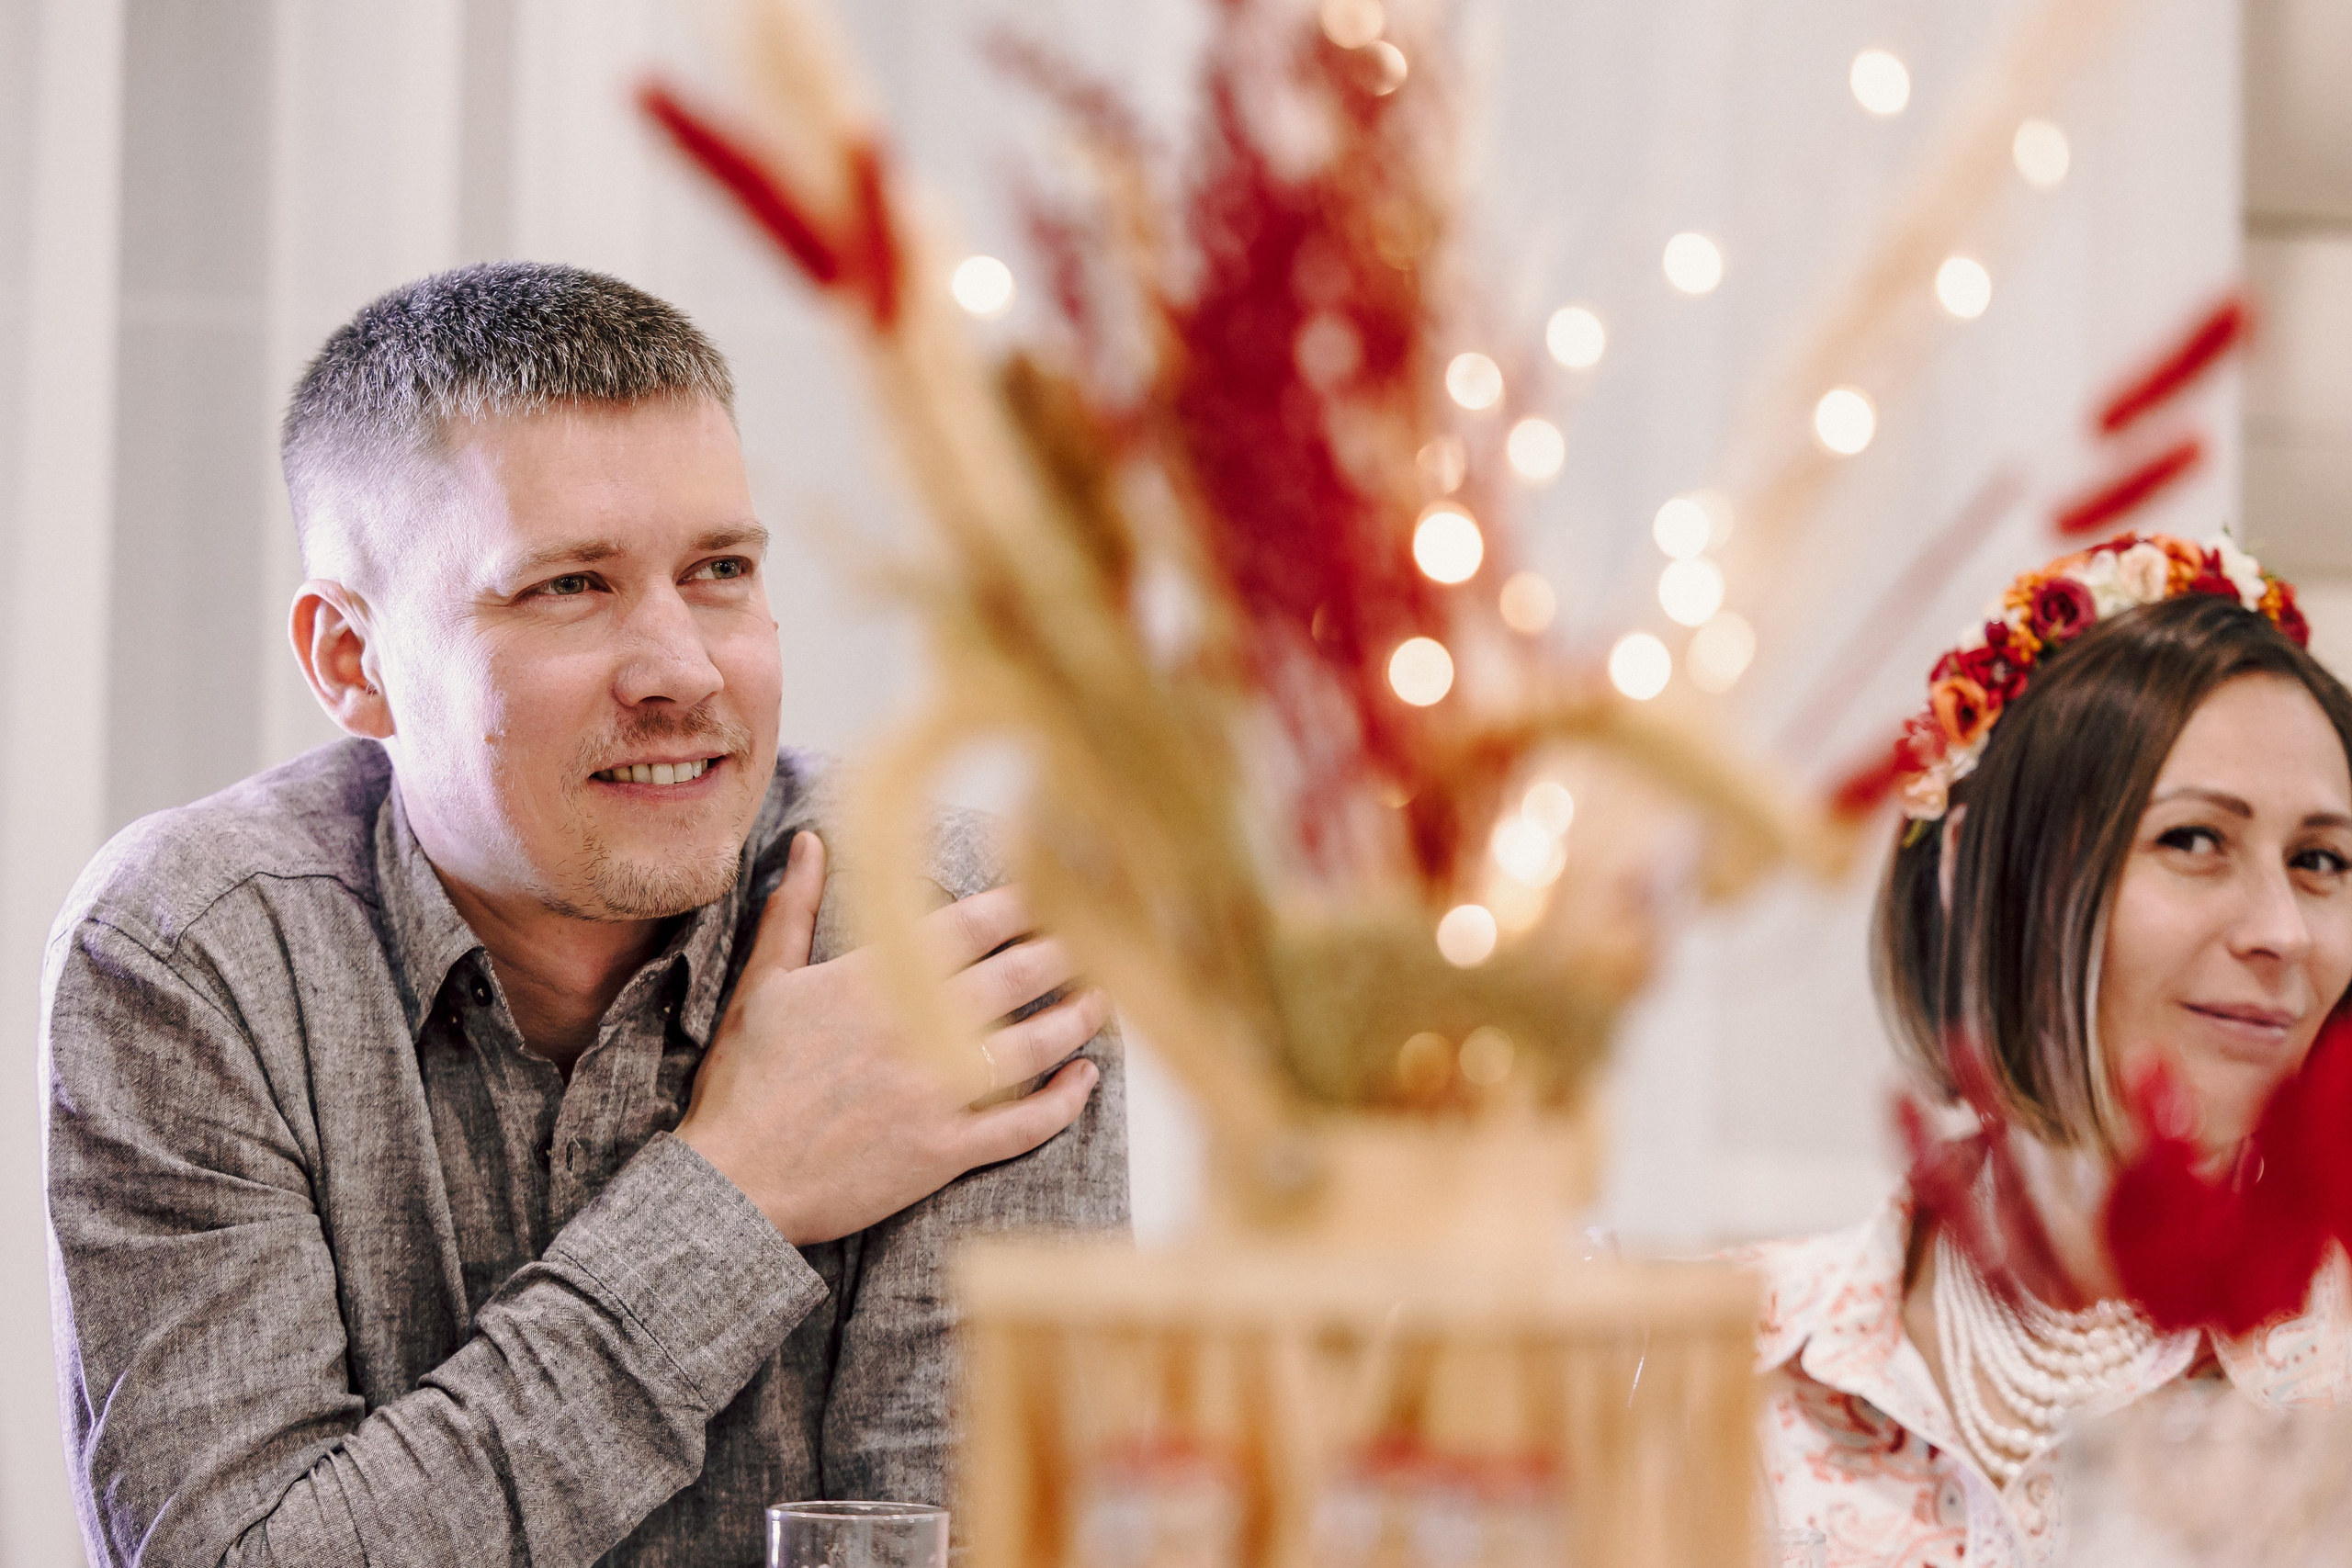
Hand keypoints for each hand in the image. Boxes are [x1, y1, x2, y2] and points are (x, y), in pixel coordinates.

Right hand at [674, 831, 1107, 1244]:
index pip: (970, 924)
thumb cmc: (744, 1082)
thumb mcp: (762, 984)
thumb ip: (793, 908)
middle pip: (1017, 974)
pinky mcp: (946, 1150)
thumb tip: (808, 841)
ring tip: (1102, 999)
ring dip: (1077, 1017)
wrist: (733, 1182)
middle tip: (1098, 938)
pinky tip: (1086, 1078)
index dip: (1021, 904)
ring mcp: (937, 1091)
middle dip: (1065, 951)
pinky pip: (1025, 1124)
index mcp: (876, 979)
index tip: (1051, 890)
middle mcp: (917, 1026)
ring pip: (1033, 1045)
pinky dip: (1065, 1101)